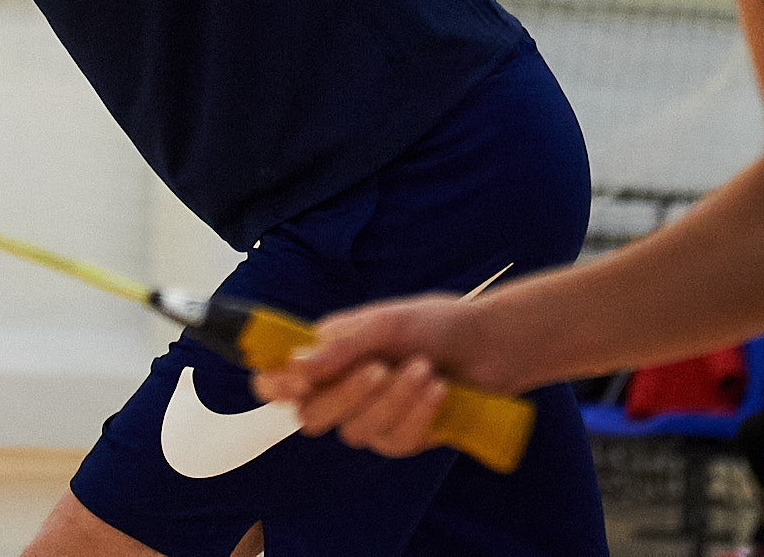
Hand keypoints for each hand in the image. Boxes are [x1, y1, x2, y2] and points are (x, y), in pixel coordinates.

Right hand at [249, 295, 510, 460]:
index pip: (276, 381)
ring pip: (355, 431)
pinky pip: (394, 441)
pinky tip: (438, 390)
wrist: (488, 345)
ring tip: (425, 368)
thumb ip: (341, 345)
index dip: (275, 387)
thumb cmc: (433, 323)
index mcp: (325, 354)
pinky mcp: (399, 438)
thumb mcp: (387, 322)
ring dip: (394, 400)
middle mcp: (339, 390)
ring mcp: (368, 418)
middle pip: (311, 416)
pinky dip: (417, 414)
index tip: (297, 383)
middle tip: (381, 367)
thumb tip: (295, 365)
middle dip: (347, 395)